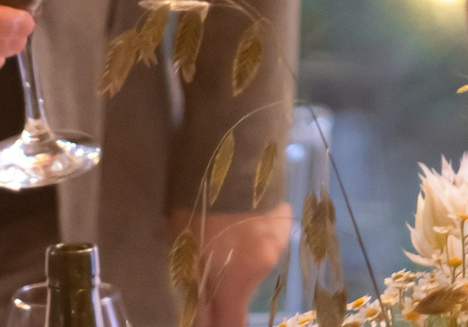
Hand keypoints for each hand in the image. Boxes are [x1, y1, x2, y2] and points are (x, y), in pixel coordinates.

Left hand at [176, 206, 293, 326]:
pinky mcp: (285, 218)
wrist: (231, 158)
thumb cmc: (197, 207)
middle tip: (209, 260)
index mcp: (234, 281)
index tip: (212, 323)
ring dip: (242, 252)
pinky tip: (242, 210)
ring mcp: (278, 241)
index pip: (231, 325)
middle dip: (228, 282)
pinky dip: (256, 229)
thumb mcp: (183, 246)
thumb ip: (194, 282)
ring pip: (257, 257)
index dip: (219, 326)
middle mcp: (262, 266)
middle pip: (243, 288)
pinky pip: (268, 232)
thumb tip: (198, 310)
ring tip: (225, 227)